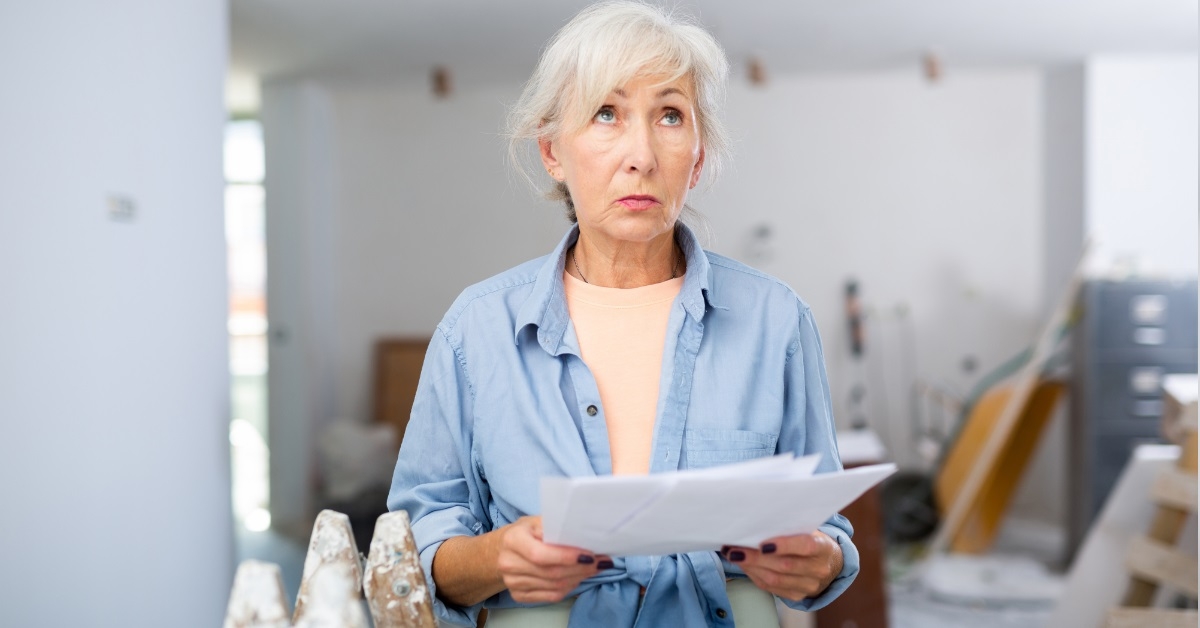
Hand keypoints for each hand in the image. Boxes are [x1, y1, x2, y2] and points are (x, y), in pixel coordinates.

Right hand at [496, 516, 611, 603]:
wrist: (504, 549)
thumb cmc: (527, 532)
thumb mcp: (538, 520)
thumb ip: (556, 525)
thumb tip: (583, 533)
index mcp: (513, 540)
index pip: (541, 554)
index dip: (567, 557)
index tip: (590, 555)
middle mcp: (508, 563)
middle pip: (551, 572)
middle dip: (581, 569)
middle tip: (601, 562)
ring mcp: (512, 582)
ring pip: (554, 586)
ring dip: (578, 578)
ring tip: (593, 569)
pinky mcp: (518, 595)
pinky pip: (551, 596)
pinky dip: (569, 588)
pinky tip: (577, 578)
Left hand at [720, 531, 841, 601]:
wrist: (828, 562)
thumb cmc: (811, 539)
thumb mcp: (808, 529)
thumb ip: (789, 527)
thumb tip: (757, 523)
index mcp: (823, 548)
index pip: (805, 546)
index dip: (784, 545)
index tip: (762, 543)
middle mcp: (818, 570)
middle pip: (784, 566)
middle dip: (755, 558)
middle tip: (734, 549)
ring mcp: (809, 586)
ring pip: (774, 579)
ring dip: (750, 567)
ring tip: (733, 556)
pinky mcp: (797, 595)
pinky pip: (770, 588)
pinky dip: (753, 575)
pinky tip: (744, 565)